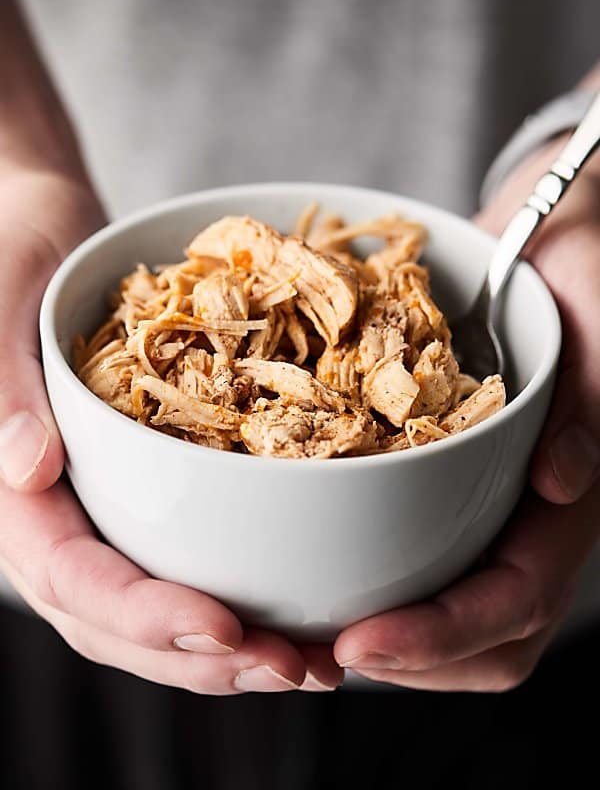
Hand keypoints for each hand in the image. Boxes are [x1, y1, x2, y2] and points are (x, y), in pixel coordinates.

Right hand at [0, 167, 342, 693]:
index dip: (143, 613)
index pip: (70, 576)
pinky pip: (177, 563)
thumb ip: (6, 391)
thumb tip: (26, 471)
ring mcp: (95, 511)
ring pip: (150, 612)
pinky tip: (288, 612)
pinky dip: (231, 598)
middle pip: (117, 620)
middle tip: (293, 667)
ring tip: (308, 663)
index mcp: (11, 488)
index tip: (223, 627)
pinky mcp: (135, 494)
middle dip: (204, 657)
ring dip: (227, 651)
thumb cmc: (11, 250)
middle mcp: (52, 516)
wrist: (42, 234)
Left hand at [333, 136, 599, 689]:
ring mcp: (483, 500)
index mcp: (568, 494)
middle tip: (308, 654)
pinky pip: (402, 544)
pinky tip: (301, 557)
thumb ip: (594, 396)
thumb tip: (562, 483)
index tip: (359, 644)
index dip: (445, 634)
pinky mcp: (440, 474)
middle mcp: (522, 512)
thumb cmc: (587, 266)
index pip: (517, 597)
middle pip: (479, 636)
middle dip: (401, 659)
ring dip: (371, 630)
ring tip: (294, 631)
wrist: (546, 236)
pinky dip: (356, 567)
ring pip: (436, 600)